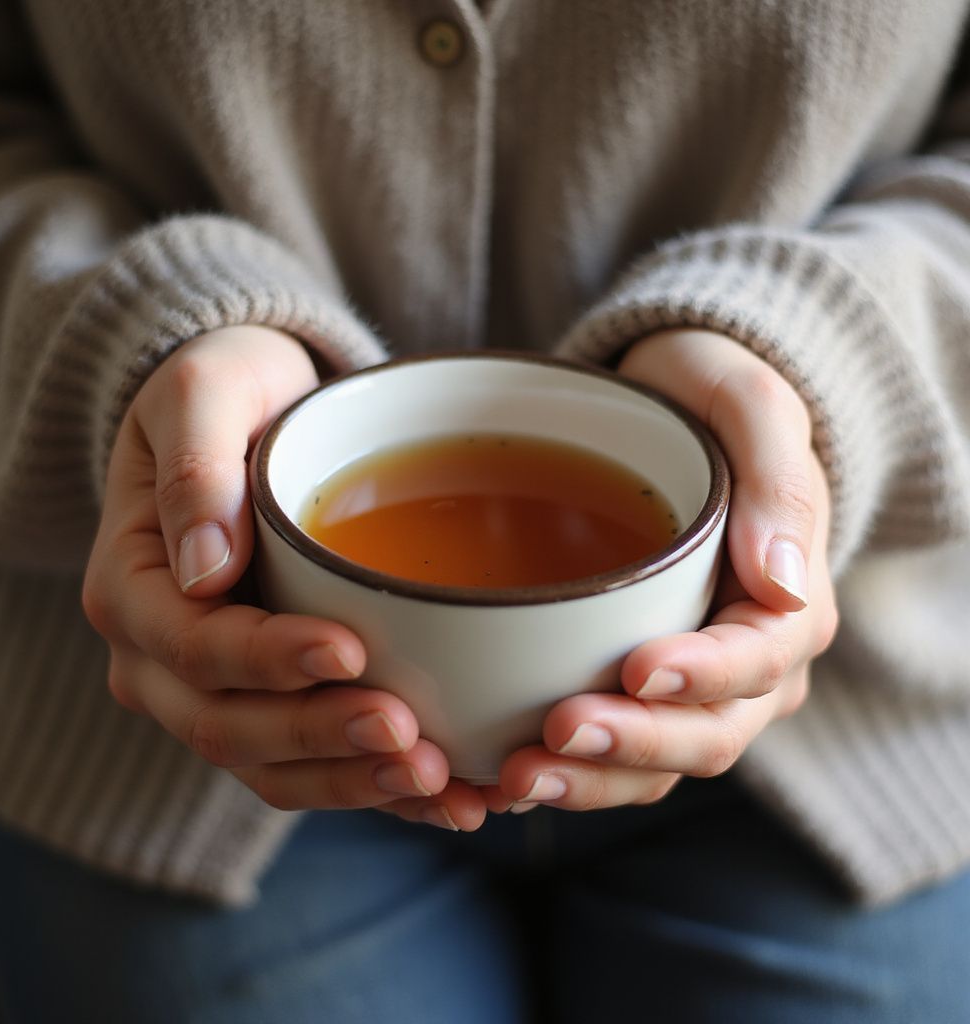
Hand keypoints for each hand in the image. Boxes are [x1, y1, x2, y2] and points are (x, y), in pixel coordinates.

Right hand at [82, 325, 485, 829]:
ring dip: (354, 784)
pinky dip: (373, 787)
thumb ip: (195, 469)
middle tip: (409, 736)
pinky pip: (310, 764)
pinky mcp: (267, 702)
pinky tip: (446, 796)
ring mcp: (211, 690)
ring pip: (271, 766)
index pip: (196, 645)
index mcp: (131, 586)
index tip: (349, 647)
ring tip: (440, 782)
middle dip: (322, 738)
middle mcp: (159, 658)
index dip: (269, 660)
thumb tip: (203, 566)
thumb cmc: (226, 392)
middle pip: (231, 727)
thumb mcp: (203, 393)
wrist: (248, 417)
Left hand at [488, 330, 837, 812]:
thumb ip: (777, 481)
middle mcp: (747, 663)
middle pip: (705, 734)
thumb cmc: (705, 401)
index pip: (757, 660)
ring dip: (589, 778)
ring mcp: (689, 688)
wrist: (660, 410)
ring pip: (654, 763)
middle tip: (554, 734)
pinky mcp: (632, 691)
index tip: (635, 666)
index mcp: (787, 602)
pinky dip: (562, 771)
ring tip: (511, 777)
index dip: (703, 677)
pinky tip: (495, 773)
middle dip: (633, 744)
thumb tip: (783, 582)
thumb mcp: (749, 406)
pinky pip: (609, 753)